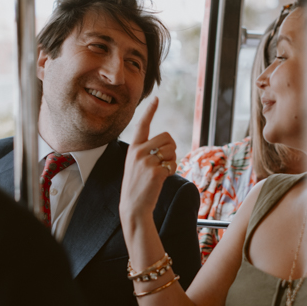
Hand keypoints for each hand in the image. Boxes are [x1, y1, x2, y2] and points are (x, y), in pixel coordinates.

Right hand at [120, 97, 176, 220]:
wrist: (133, 207)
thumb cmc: (137, 186)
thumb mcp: (137, 164)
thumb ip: (147, 152)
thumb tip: (169, 144)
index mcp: (133, 148)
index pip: (142, 125)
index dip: (150, 111)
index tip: (156, 98)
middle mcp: (138, 152)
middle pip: (167, 137)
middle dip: (171, 148)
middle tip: (164, 161)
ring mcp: (147, 161)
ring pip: (172, 150)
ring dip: (172, 160)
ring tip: (160, 172)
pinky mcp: (156, 171)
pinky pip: (173, 164)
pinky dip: (172, 171)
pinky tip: (161, 179)